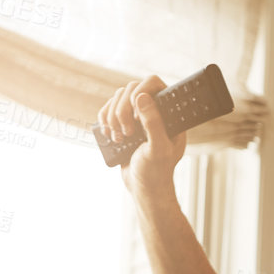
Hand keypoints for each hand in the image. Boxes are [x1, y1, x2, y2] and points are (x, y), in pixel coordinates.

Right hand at [97, 75, 185, 199]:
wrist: (144, 189)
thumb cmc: (156, 172)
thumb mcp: (158, 149)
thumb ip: (153, 123)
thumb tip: (142, 97)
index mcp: (169, 114)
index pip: (154, 84)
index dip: (141, 92)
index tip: (135, 114)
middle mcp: (153, 110)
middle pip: (131, 88)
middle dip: (123, 110)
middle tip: (128, 133)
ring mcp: (137, 116)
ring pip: (118, 97)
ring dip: (112, 117)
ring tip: (119, 139)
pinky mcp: (123, 123)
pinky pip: (108, 108)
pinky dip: (104, 119)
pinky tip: (109, 134)